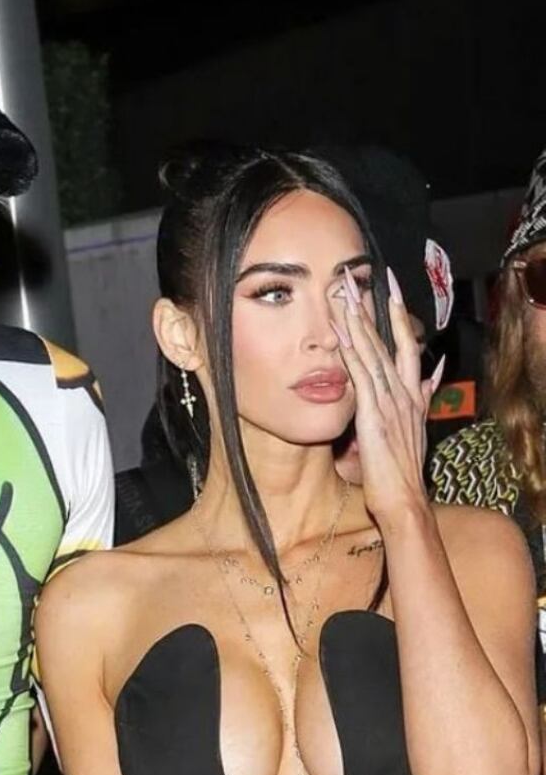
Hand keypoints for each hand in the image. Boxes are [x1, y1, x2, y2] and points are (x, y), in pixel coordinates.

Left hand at [332, 267, 444, 525]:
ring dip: (357, 321)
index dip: (397, 315)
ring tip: (344, 292)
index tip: (389, 288)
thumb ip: (422, 398)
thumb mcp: (415, 429)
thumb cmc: (401, 472)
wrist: (404, 500)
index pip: (406, 346)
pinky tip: (341, 333)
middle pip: (391, 339)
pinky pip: (361, 376)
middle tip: (361, 275)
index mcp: (413, 395)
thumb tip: (434, 374)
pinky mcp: (374, 415)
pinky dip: (351, 352)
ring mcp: (390, 402)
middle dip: (376, 305)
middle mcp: (404, 393)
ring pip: (373, 352)